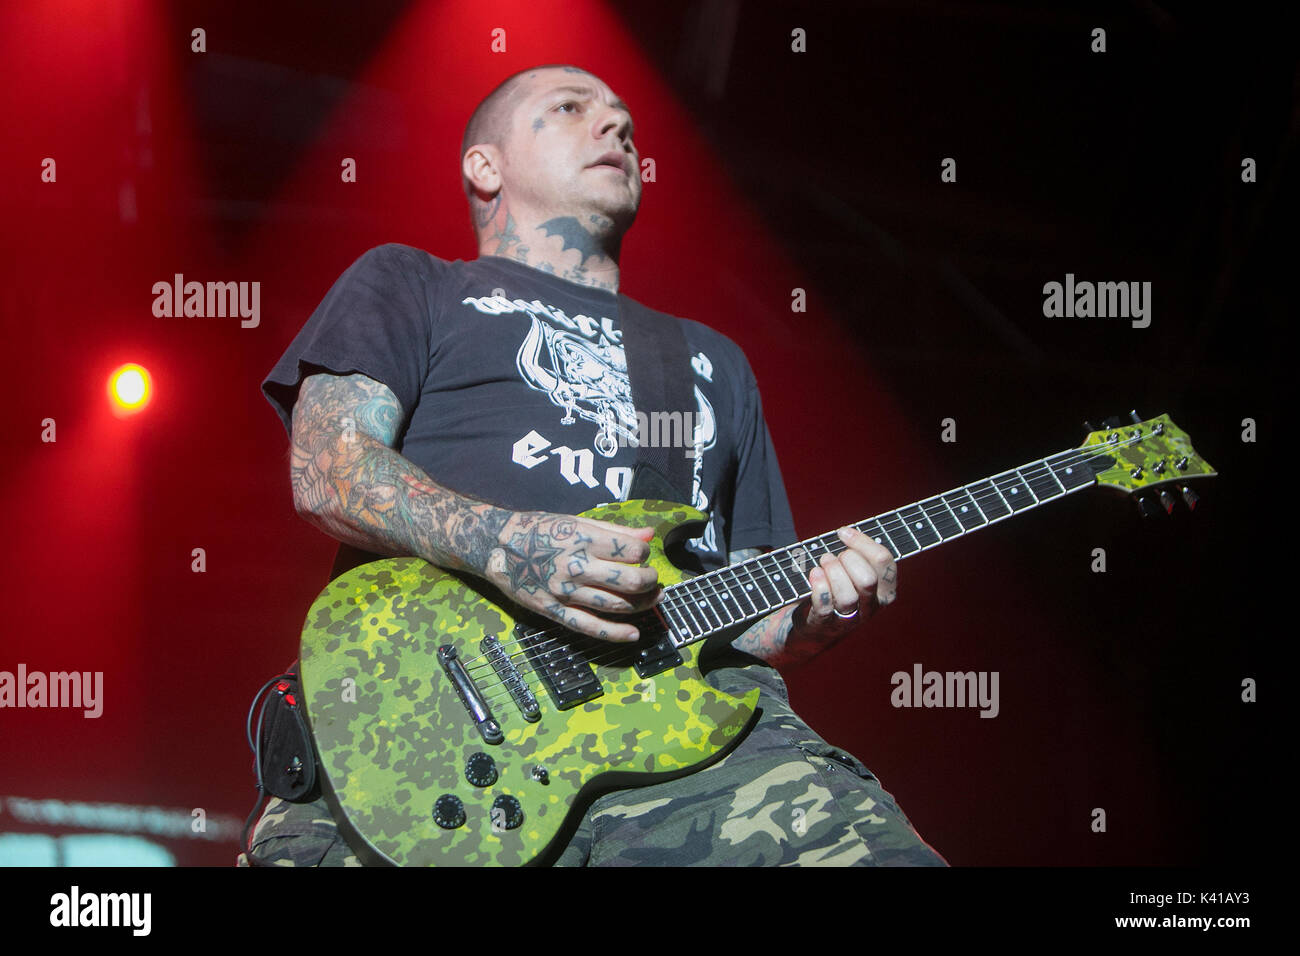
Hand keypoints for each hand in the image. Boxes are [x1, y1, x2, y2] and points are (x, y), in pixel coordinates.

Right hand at [481, 511, 660, 642]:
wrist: (498, 547)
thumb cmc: (539, 530)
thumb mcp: (577, 521)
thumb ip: (615, 530)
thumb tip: (648, 534)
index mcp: (584, 539)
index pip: (631, 550)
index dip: (644, 553)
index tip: (642, 554)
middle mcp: (576, 565)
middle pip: (628, 580)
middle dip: (649, 581)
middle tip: (653, 580)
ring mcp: (566, 591)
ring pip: (615, 605)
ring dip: (641, 604)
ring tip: (652, 599)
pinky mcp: (555, 611)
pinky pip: (589, 627)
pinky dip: (615, 633)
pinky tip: (633, 634)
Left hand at [796, 526, 896, 633]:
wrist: (817, 623)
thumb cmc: (837, 587)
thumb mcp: (853, 571)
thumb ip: (857, 553)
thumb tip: (846, 532)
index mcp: (884, 589)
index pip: (884, 561)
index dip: (862, 542)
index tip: (843, 533)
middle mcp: (871, 606)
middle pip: (868, 579)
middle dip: (848, 559)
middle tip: (835, 556)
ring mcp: (850, 618)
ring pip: (848, 597)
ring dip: (832, 573)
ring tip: (824, 563)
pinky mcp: (827, 624)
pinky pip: (825, 608)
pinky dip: (818, 587)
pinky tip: (815, 574)